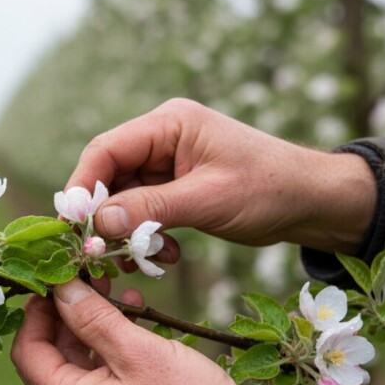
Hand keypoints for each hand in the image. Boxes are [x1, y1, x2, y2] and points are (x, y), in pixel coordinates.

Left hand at [11, 278, 292, 384]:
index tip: (54, 277)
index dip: (36, 311)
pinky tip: (134, 320)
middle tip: (88, 279)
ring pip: (78, 366)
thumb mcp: (138, 352)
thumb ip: (92, 318)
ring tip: (116, 291)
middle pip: (50, 359)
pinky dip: (110, 349)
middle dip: (67, 315)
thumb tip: (60, 287)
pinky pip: (100, 380)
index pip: (28, 352)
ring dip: (92, 327)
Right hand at [68, 98, 375, 253]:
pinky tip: (165, 255)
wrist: (311, 202)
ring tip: (141, 260)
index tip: (72, 226)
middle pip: (108, 176)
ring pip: (122, 200)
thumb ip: (149, 209)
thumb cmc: (268, 189)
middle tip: (101, 254)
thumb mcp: (207, 200)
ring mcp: (166, 164)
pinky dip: (145, 236)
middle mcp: (161, 139)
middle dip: (104, 217)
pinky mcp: (173, 188)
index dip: (82, 187)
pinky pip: (142, 212)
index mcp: (168, 124)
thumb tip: (97, 224)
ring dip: (127, 233)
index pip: (105, 150)